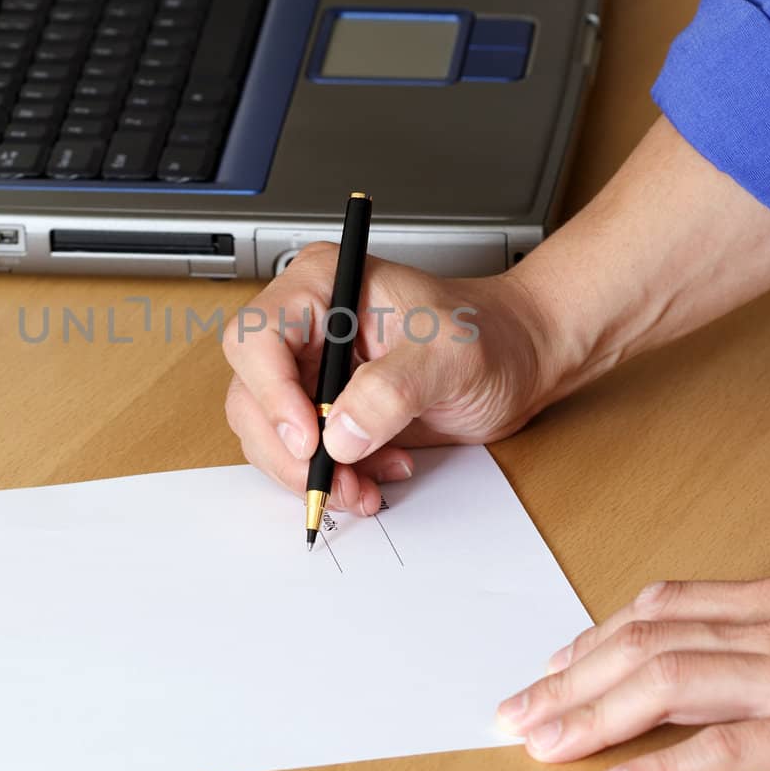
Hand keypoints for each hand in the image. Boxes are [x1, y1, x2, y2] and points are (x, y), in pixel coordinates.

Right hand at [223, 243, 556, 513]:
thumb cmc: (490, 335)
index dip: (272, 393)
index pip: (256, 338)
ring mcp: (309, 370)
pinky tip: (375, 473)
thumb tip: (339, 433)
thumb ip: (392, 390)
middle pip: (251, 394)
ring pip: (267, 433)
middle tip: (335, 481)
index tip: (310, 437)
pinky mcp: (321, 411)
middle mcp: (305, 326)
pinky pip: (297, 455)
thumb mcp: (450, 355)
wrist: (518, 361)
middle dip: (290, 449)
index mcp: (324, 286)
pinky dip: (330, 478)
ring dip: (310, 473)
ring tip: (365, 484)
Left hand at [496, 567, 769, 770]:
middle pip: (640, 646)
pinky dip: (661, 767)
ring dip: (591, 717)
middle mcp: (765, 630)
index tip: (555, 662)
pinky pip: (722, 750)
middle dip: (568, 681)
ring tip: (540, 744)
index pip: (659, 609)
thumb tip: (733, 612)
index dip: (597, 636)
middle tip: (516, 712)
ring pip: (663, 686)